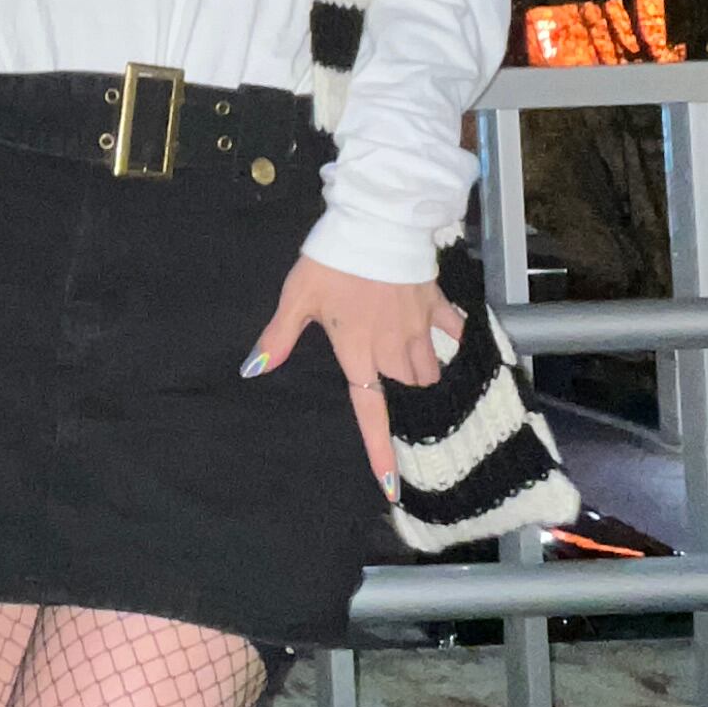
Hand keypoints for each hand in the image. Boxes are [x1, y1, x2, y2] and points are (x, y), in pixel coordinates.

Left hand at [243, 260, 463, 496]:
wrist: (377, 220)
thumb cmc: (333, 259)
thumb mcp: (297, 296)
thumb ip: (278, 336)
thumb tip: (253, 369)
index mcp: (357, 352)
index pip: (370, 412)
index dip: (380, 451)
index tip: (391, 486)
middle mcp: (393, 349)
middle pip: (408, 390)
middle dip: (403, 392)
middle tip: (388, 376)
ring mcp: (420, 327)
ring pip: (431, 369)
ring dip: (422, 372)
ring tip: (409, 360)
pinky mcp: (436, 303)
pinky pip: (454, 331)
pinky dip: (452, 338)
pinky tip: (448, 336)